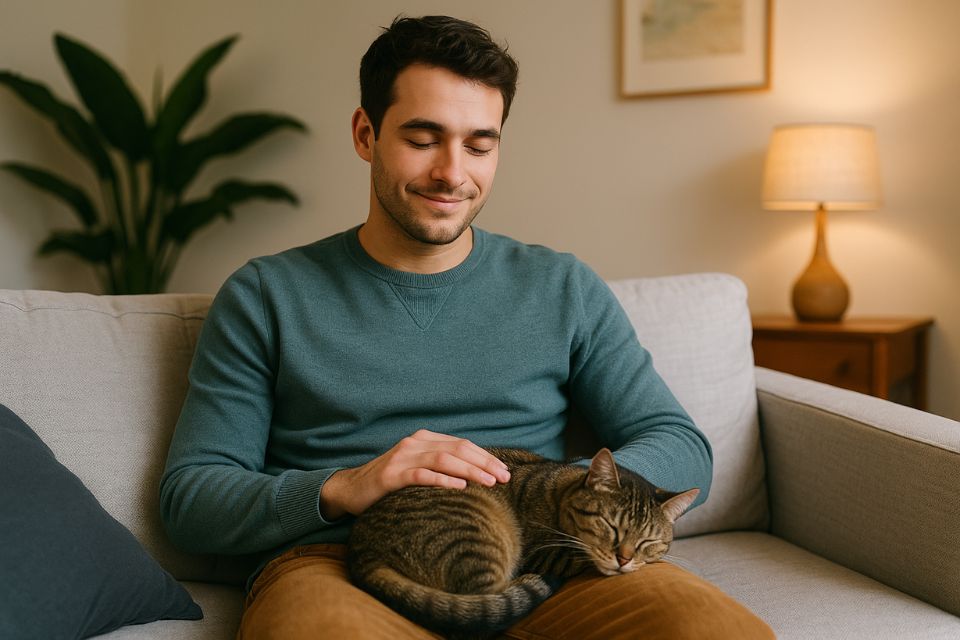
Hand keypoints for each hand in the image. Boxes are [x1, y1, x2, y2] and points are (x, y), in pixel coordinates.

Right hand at [319, 429, 509, 519]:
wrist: (350, 489)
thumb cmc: (389, 483)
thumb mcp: (417, 468)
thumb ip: (440, 466)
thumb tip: (477, 476)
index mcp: (424, 439)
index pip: (462, 444)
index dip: (486, 456)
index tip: (505, 471)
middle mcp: (414, 443)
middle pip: (458, 449)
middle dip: (484, 463)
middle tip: (505, 478)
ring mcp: (402, 458)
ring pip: (444, 459)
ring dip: (470, 471)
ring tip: (489, 483)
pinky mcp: (391, 475)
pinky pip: (421, 475)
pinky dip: (442, 480)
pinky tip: (459, 488)